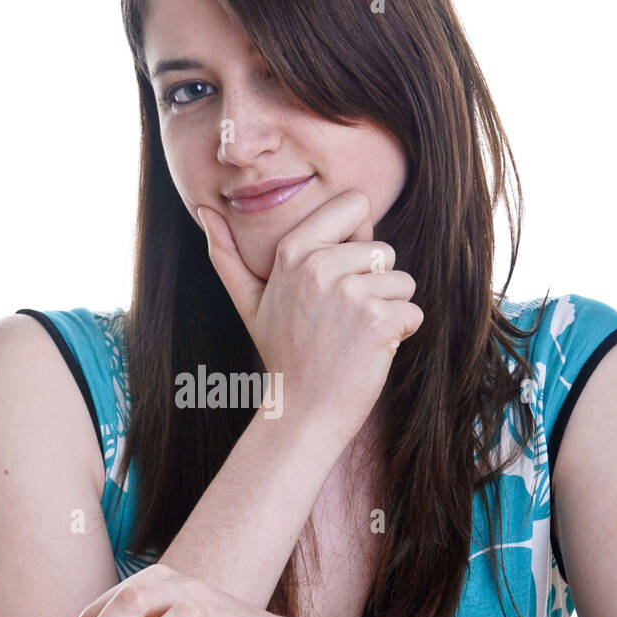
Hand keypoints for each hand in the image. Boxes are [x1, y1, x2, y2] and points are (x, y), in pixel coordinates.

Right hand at [197, 191, 423, 443]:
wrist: (302, 413)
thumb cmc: (282, 355)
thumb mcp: (248, 303)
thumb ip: (227, 254)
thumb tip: (203, 208)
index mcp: (293, 250)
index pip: (355, 203)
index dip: (357, 239)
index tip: (338, 276)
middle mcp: (321, 265)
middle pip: (383, 251)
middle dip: (374, 285)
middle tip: (342, 320)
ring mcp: (350, 293)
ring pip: (402, 282)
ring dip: (388, 311)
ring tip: (353, 336)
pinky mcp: (378, 321)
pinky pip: (412, 312)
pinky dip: (400, 335)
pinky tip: (368, 352)